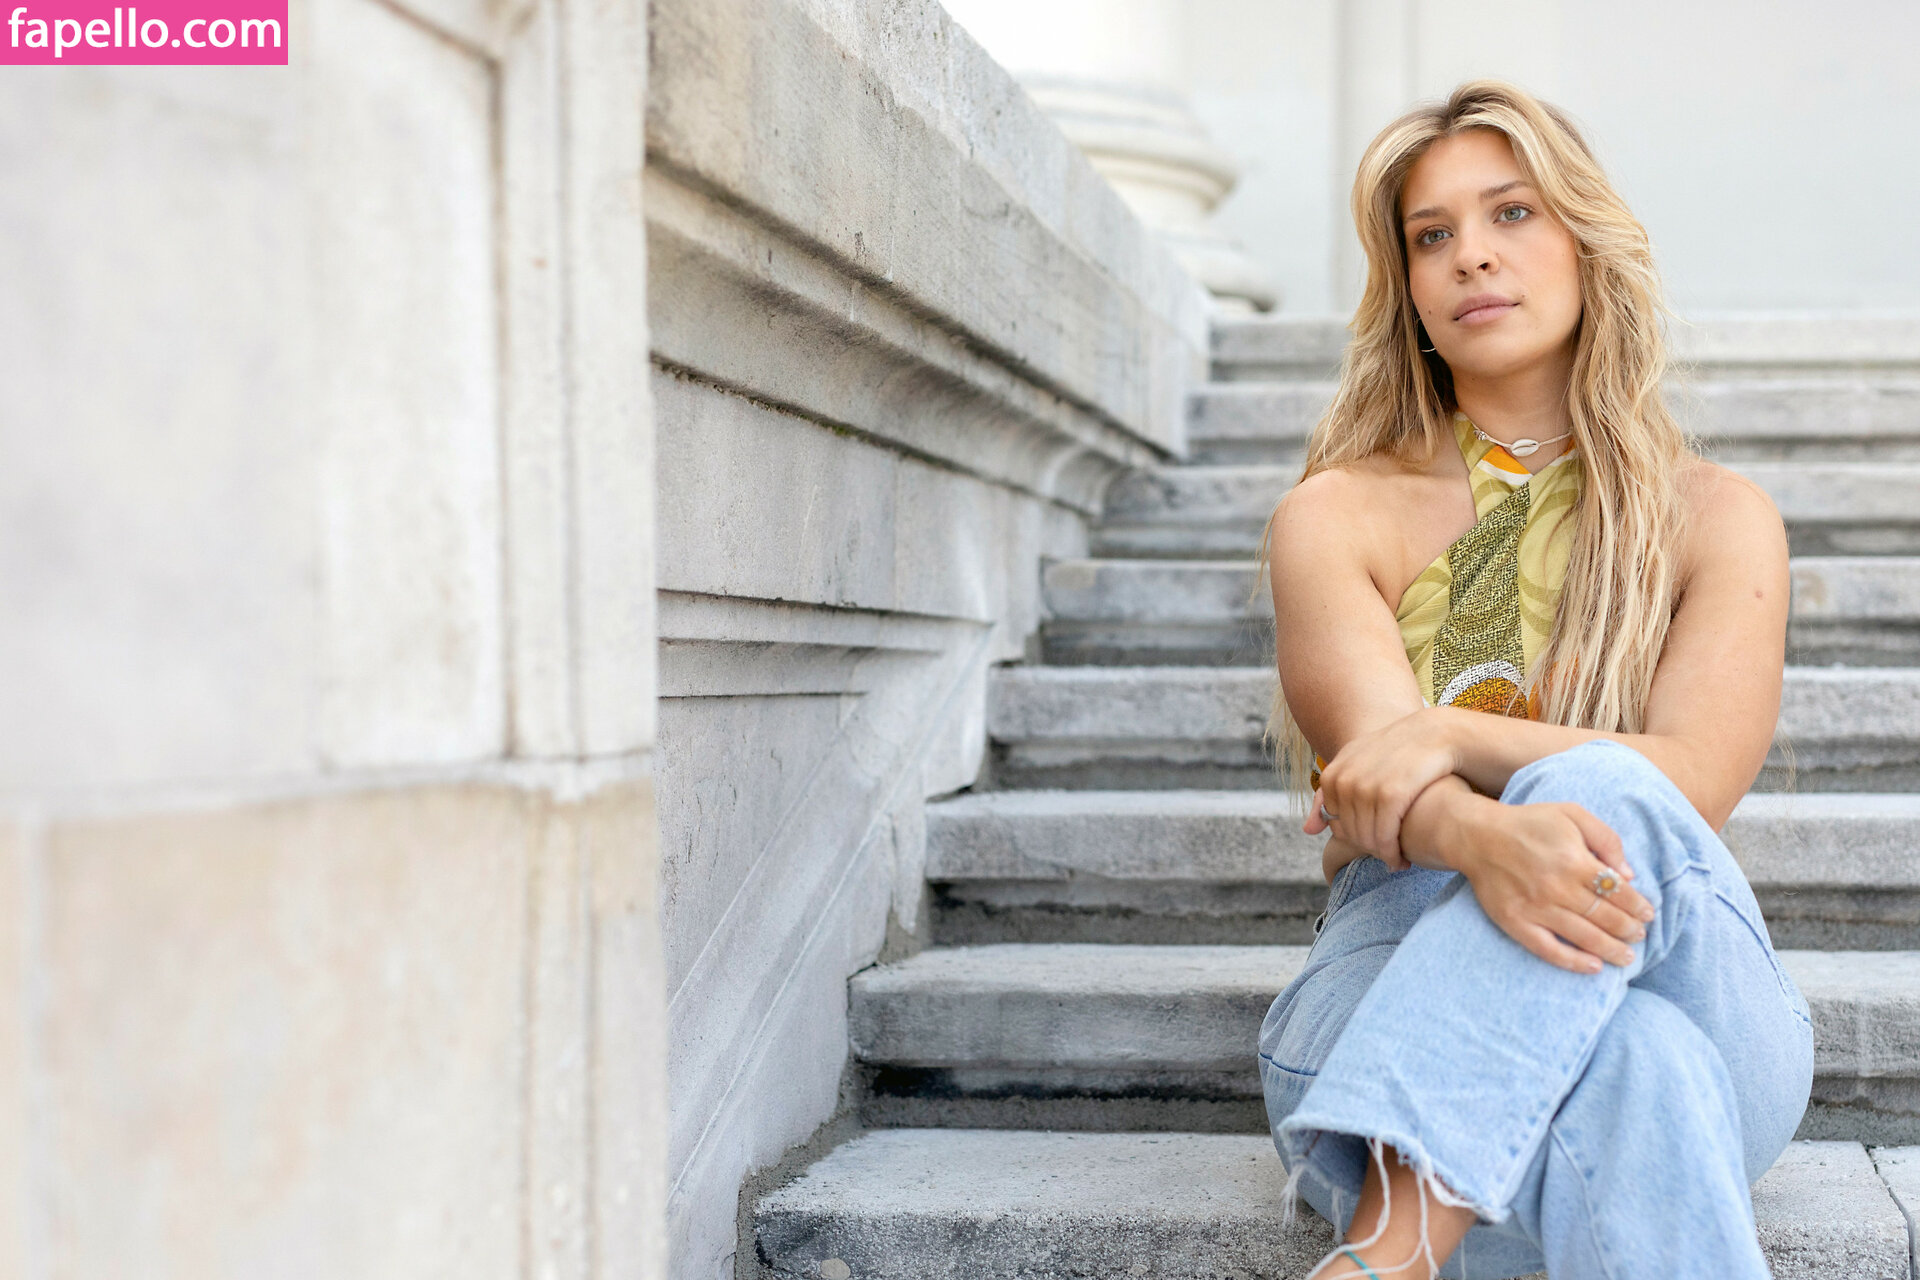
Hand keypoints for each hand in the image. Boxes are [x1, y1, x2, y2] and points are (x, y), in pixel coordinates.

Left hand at [1303, 708, 1459, 865]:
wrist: (1435, 734)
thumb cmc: (1397, 756)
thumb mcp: (1358, 768)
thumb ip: (1330, 799)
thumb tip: (1307, 832)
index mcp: (1333, 775)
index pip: (1335, 824)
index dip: (1354, 839)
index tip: (1372, 845)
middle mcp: (1344, 781)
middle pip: (1350, 834)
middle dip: (1369, 850)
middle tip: (1387, 858)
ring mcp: (1365, 787)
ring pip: (1366, 839)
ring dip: (1382, 856)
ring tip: (1396, 861)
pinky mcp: (1391, 794)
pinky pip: (1384, 837)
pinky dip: (1392, 854)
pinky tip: (1403, 859)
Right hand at [1450, 797, 1657, 973]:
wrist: (1477, 836)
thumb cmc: (1529, 823)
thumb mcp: (1572, 814)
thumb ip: (1606, 838)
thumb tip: (1628, 875)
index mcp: (1574, 860)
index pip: (1617, 892)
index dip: (1638, 906)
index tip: (1648, 914)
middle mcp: (1557, 888)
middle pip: (1605, 917)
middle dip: (1629, 930)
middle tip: (1640, 935)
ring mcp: (1535, 908)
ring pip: (1584, 937)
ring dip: (1611, 950)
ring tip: (1627, 957)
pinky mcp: (1515, 922)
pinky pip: (1548, 949)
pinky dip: (1573, 962)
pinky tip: (1593, 967)